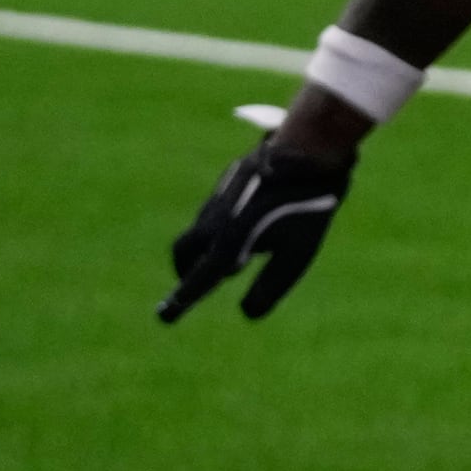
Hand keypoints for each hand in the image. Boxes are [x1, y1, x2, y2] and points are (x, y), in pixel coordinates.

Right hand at [161, 134, 353, 323]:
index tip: (164, 317)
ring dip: (203, 248)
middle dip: (184, 270)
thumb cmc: (305, 208)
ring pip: (200, 229)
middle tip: (191, 285)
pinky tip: (244, 228)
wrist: (304, 152)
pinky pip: (214, 212)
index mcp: (226, 244)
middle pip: (184, 251)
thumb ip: (270, 287)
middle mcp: (213, 222)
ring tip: (226, 263)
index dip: (181, 301)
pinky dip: (217, 228)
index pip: (197, 280)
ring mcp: (217, 199)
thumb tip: (248, 313)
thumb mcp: (296, 256)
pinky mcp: (228, 183)